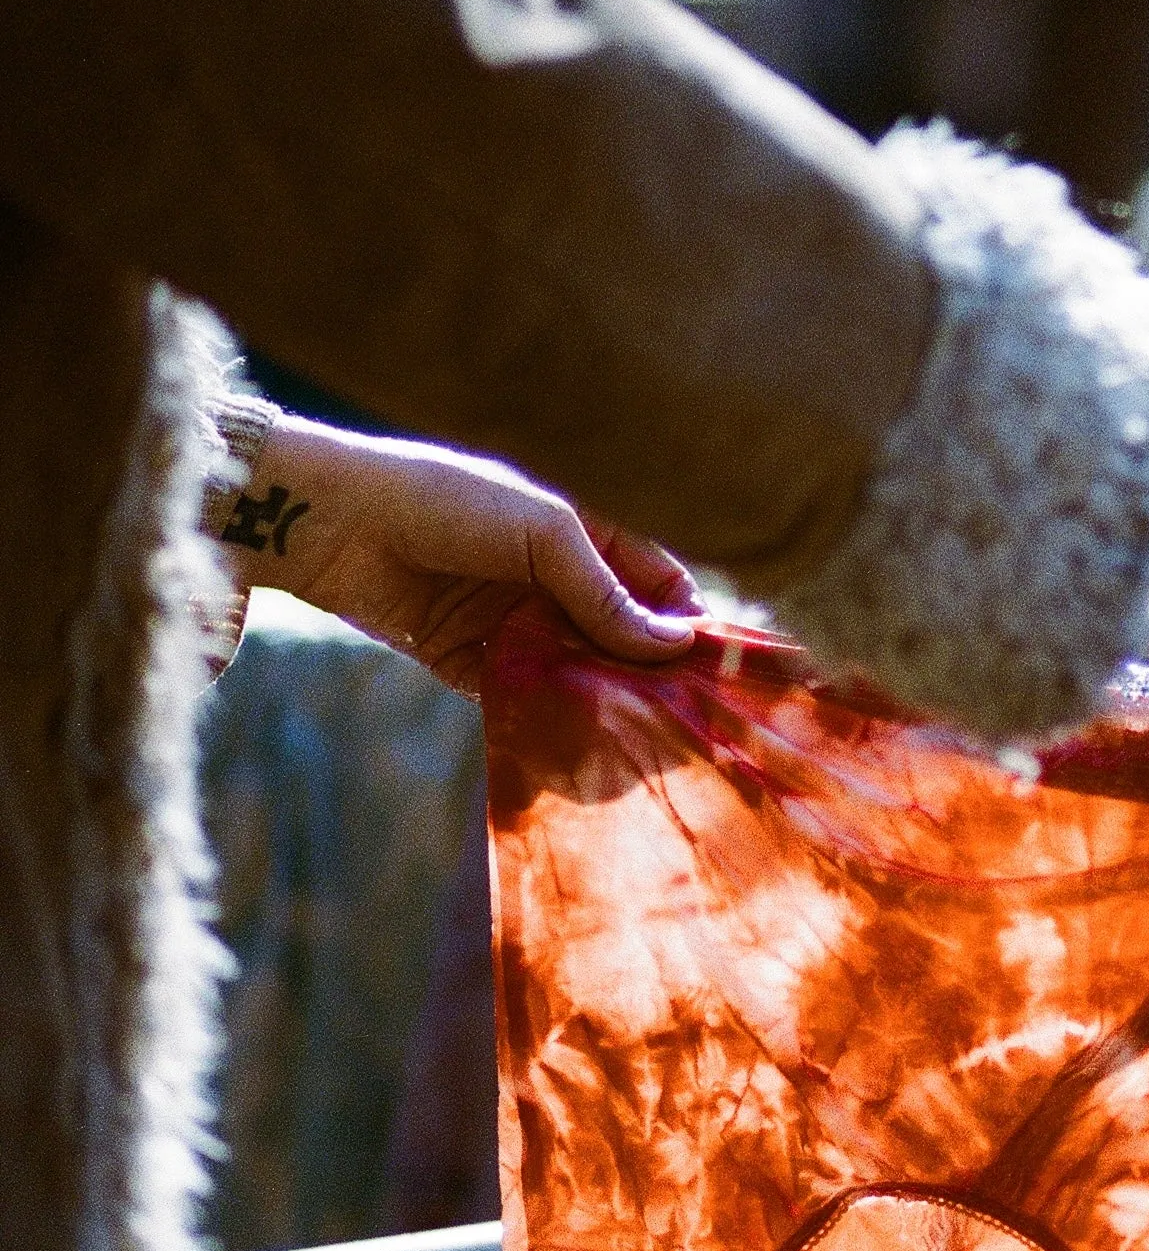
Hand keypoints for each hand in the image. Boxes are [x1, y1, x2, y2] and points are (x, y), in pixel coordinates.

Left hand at [217, 413, 702, 696]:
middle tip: (681, 723)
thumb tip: (674, 644)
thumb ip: (604, 593)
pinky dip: (546, 721)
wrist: (332, 524)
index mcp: (579, 533)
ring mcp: (511, 623)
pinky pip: (522, 699)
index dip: (686, 623)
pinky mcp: (469, 662)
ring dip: (600, 704)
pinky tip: (571, 749)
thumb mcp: (542, 533)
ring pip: (575, 673)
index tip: (713, 673)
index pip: (655, 583)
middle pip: (619, 637)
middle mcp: (551, 580)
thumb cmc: (444, 501)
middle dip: (647, 675)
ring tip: (633, 744)